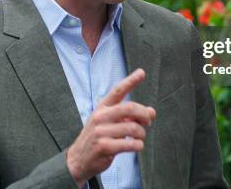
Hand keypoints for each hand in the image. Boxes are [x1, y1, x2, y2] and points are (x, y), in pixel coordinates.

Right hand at [66, 68, 155, 186]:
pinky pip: (129, 144)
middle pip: (129, 108)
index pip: (118, 91)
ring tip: (140, 138)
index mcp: (102, 107)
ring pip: (132, 127)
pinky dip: (138, 145)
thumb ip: (130, 116)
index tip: (142, 72)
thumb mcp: (111, 123)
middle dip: (144, 114)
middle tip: (148, 122)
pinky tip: (136, 146)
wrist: (78, 159)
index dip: (131, 81)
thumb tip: (152, 112)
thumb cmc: (99, 138)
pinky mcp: (103, 146)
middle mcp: (100, 116)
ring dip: (142, 134)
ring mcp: (100, 131)